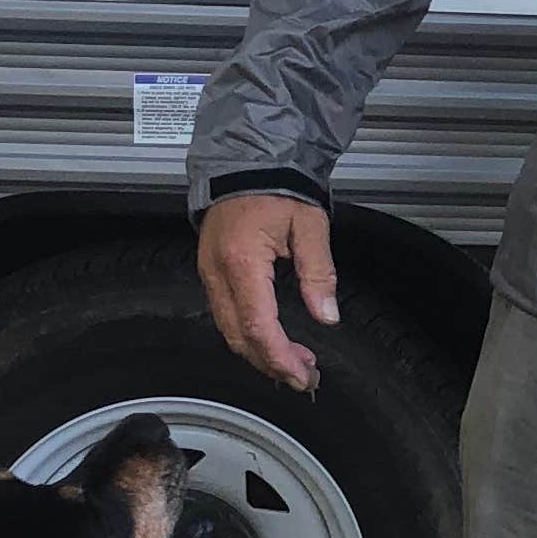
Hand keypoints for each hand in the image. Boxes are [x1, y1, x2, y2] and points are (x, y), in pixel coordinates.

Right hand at [196, 192, 337, 396]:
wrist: (247, 162)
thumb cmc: (276, 186)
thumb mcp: (310, 225)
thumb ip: (319, 274)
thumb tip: (327, 315)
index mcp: (242, 261)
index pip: (258, 326)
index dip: (280, 357)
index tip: (303, 374)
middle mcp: (218, 272)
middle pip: (239, 337)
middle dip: (272, 363)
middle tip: (305, 376)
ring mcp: (209, 273)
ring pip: (229, 331)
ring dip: (261, 352)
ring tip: (295, 362)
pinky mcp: (210, 272)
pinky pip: (225, 315)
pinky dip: (248, 335)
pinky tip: (272, 340)